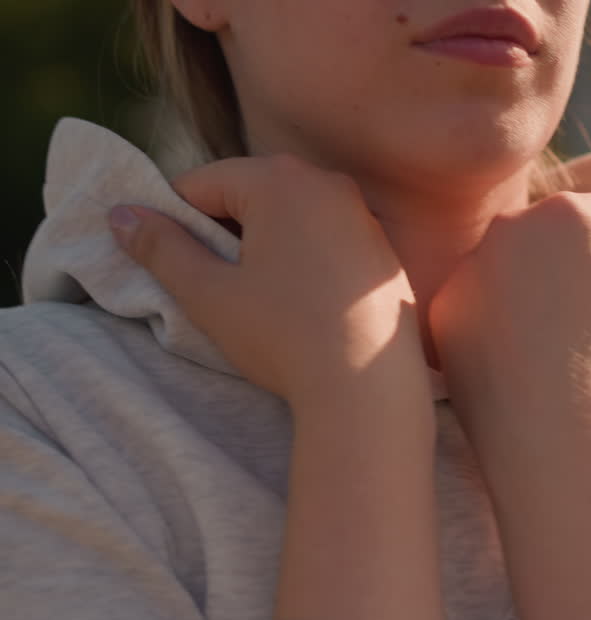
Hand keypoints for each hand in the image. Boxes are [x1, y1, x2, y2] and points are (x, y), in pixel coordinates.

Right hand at [107, 154, 426, 406]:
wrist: (368, 385)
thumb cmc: (282, 335)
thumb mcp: (207, 293)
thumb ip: (161, 248)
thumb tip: (122, 215)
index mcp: (280, 180)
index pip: (203, 183)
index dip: (174, 218)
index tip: (169, 260)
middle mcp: (328, 184)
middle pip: (251, 193)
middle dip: (223, 229)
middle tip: (214, 282)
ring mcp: (363, 216)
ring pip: (292, 216)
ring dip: (265, 244)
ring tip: (256, 295)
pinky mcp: (384, 251)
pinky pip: (328, 239)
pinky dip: (305, 258)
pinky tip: (299, 303)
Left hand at [427, 190, 590, 433]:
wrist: (545, 443)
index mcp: (569, 216)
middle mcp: (509, 228)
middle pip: (567, 231)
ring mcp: (468, 269)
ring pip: (522, 263)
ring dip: (549, 284)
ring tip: (575, 336)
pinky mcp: (443, 313)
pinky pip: (487, 299)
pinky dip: (508, 315)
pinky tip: (533, 354)